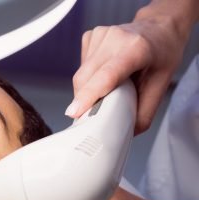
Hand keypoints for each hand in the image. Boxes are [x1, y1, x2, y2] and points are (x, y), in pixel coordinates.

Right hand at [66, 15, 189, 133]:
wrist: (159, 28)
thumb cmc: (162, 53)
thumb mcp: (162, 85)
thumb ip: (143, 112)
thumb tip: (125, 133)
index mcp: (137, 48)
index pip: (107, 75)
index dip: (89, 95)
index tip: (74, 113)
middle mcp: (115, 37)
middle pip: (86, 78)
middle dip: (85, 100)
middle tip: (95, 112)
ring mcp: (100, 34)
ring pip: (80, 75)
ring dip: (87, 89)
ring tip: (108, 87)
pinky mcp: (90, 36)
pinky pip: (81, 67)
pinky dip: (89, 77)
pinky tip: (104, 71)